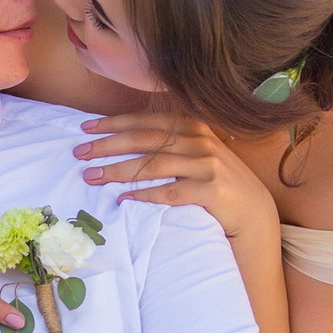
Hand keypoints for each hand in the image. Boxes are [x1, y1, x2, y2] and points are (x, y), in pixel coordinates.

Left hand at [75, 114, 276, 239]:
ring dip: (118, 171)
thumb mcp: (196, 153)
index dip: (113, 123)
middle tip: (79, 153)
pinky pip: (171, 192)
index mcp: (192, 127)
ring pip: (152, 165)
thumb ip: (168, 142)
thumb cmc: (215, 180)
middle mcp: (199, 141)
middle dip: (107, 146)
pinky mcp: (212, 191)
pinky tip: (123, 199)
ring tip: (92, 176)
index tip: (85, 129)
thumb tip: (121, 140)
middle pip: (144, 140)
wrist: (253, 211)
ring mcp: (207, 165)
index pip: (145, 122)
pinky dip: (145, 195)